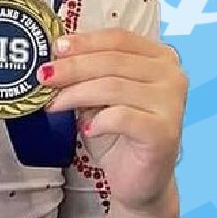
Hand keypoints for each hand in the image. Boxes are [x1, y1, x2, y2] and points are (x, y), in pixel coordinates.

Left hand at [38, 27, 186, 213]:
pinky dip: (97, 121)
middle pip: (112, 60)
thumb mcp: (102, 94)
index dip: (84, 41)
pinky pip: (122, 117)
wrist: (139, 179)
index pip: (118, 38)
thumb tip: (54, 56)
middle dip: (72, 67)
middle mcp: (172, 76)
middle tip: (44, 76)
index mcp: (160, 57)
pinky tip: (86, 129)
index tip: (55, 48)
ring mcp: (172, 104)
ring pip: (113, 86)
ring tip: (54, 105)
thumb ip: (89, 71)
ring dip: (76, 94)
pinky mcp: (164, 132)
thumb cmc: (119, 132)